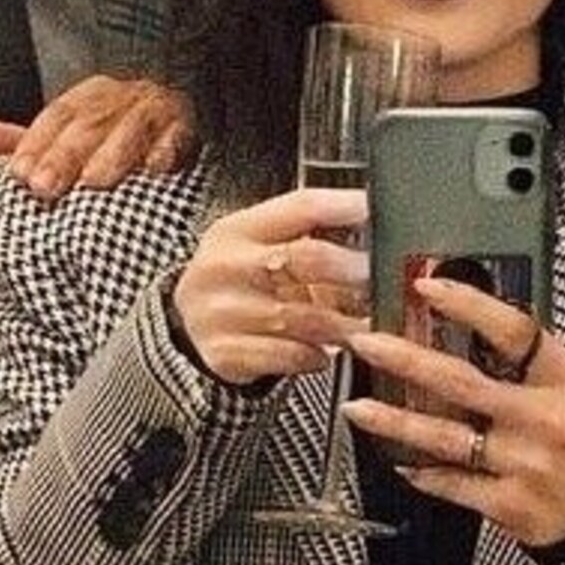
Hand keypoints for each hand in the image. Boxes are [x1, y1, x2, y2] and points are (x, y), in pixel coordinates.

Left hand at [0, 75, 197, 196]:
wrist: (186, 122)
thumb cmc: (119, 141)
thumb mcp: (69, 138)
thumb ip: (25, 141)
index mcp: (92, 97)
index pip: (58, 116)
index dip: (36, 144)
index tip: (20, 176)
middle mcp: (122, 97)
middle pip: (90, 123)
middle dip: (66, 156)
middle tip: (46, 189)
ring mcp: (159, 110)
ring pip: (132, 127)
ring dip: (113, 154)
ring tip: (94, 183)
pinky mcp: (192, 127)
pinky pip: (180, 136)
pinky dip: (168, 150)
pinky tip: (156, 171)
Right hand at [170, 185, 369, 384]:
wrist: (187, 328)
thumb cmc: (238, 282)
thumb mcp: (256, 246)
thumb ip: (303, 235)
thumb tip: (372, 232)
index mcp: (238, 229)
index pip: (301, 207)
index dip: (344, 208)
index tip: (377, 212)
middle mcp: (225, 265)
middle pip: (304, 258)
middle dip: (350, 269)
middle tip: (378, 279)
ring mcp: (222, 312)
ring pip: (302, 317)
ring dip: (342, 324)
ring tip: (366, 327)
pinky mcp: (225, 353)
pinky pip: (289, 355)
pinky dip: (315, 356)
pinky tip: (325, 353)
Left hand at [342, 274, 564, 547]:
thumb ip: (532, 358)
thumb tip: (473, 317)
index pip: (513, 330)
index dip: (468, 305)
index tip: (426, 288)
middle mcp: (543, 419)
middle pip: (463, 383)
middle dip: (406, 360)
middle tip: (365, 342)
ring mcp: (525, 465)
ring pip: (447, 438)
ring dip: (395, 421)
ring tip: (358, 407)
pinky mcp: (510, 505)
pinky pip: (454, 484)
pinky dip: (424, 473)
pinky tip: (399, 460)